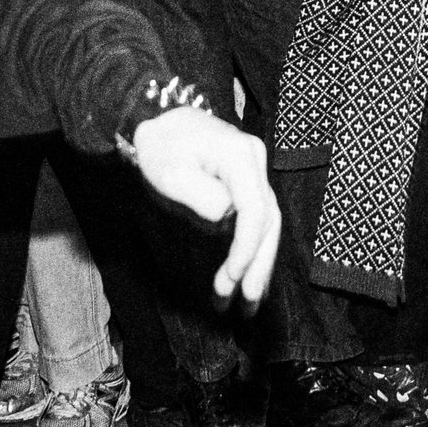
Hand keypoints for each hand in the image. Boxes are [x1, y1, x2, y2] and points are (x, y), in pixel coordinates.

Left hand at [128, 106, 280, 306]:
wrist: (158, 122)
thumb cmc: (159, 147)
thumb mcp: (169, 171)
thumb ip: (200, 194)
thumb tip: (225, 216)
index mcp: (241, 157)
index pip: (256, 211)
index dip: (247, 249)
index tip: (231, 280)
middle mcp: (255, 163)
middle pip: (269, 220)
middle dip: (259, 264)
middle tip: (248, 304)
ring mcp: (253, 172)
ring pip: (267, 222)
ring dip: (258, 263)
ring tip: (247, 301)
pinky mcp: (246, 183)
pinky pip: (255, 219)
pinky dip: (251, 249)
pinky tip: (243, 275)